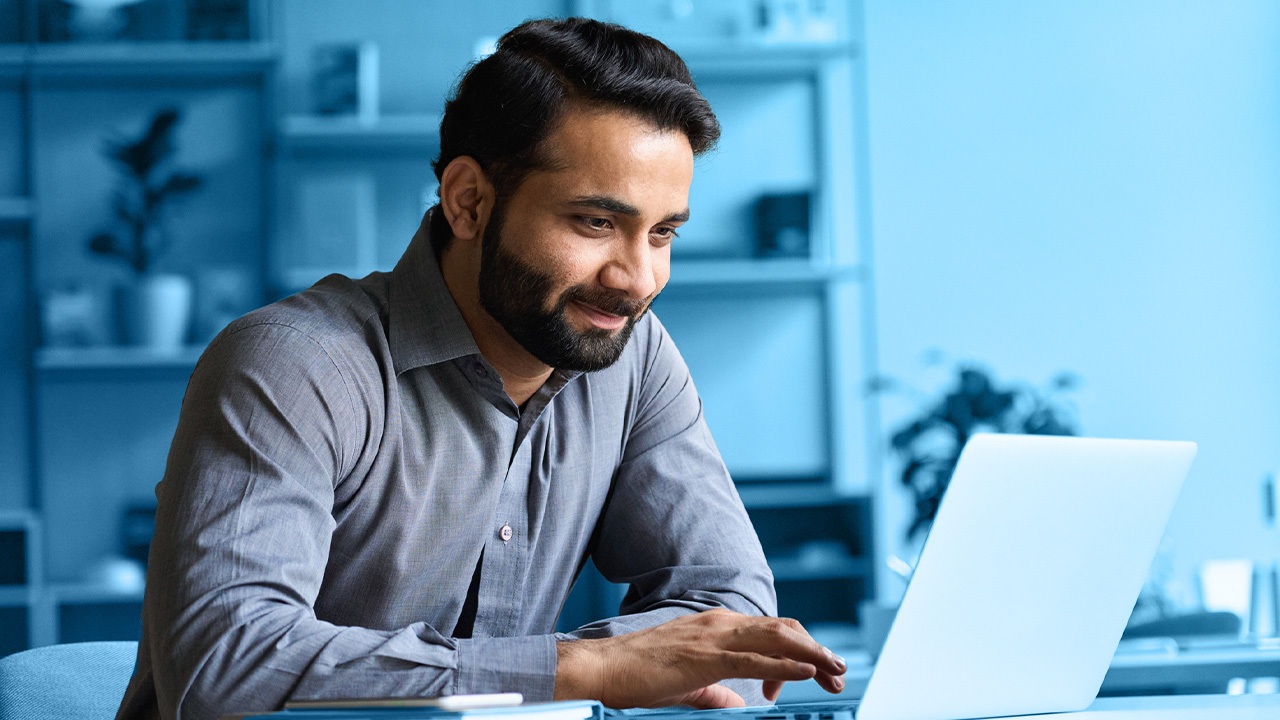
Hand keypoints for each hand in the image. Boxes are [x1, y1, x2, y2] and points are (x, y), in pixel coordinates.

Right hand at [554, 609, 846, 708]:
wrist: (603, 667)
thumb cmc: (637, 675)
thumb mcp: (687, 684)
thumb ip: (716, 692)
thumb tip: (738, 703)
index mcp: (716, 626)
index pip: (770, 632)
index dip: (798, 651)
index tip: (813, 676)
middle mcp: (720, 623)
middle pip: (783, 631)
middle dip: (817, 650)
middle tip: (839, 671)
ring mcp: (714, 636)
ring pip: (777, 639)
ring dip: (812, 654)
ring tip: (836, 668)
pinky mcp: (706, 657)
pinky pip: (755, 658)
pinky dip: (786, 664)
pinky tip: (807, 672)